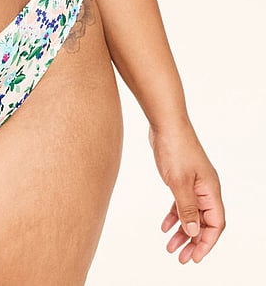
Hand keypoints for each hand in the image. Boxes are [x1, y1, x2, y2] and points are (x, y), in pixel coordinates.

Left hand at [149, 122, 224, 263]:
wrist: (165, 123)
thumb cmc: (175, 148)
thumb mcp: (179, 182)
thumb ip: (186, 208)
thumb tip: (193, 232)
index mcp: (211, 190)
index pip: (215, 224)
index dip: (206, 243)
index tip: (194, 257)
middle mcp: (206, 189)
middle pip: (204, 222)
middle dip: (193, 242)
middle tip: (180, 258)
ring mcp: (194, 183)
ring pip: (191, 214)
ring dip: (182, 231)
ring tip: (169, 247)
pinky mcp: (182, 178)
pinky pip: (181, 203)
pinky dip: (174, 215)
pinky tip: (164, 226)